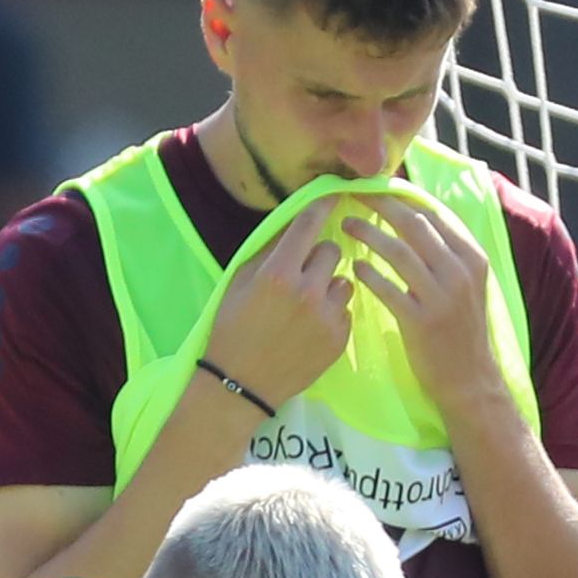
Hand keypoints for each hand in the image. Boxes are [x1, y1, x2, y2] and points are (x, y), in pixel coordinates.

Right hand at [201, 197, 358, 409]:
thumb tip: (297, 220)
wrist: (240, 383)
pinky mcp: (339, 340)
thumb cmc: (232, 327)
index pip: (310, 224)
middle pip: (332, 251)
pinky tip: (311, 326)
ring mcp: (327, 318)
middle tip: (303, 271)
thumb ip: (270, 250)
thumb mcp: (241, 281)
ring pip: (343, 281)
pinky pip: (346, 310)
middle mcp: (306, 292)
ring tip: (307, 304)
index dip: (323, 206)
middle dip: (319, 256)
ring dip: (329, 286)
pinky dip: (333, 313)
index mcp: (277, 273)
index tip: (336, 194)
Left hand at [337, 189, 504, 414]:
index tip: (376, 186)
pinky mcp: (420, 322)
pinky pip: (386, 288)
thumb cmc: (461, 329)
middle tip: (354, 194)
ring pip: (397, 251)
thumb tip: (414, 214)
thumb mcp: (467, 284)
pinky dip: (367, 274)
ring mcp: (441, 297)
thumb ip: (446, 252)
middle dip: (380, 204)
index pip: (433, 213)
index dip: (401, 195)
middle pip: (413, 224)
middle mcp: (460, 272)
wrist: (470, 379)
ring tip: (346, 226)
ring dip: (367, 234)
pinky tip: (354, 268)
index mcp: (473, 257)